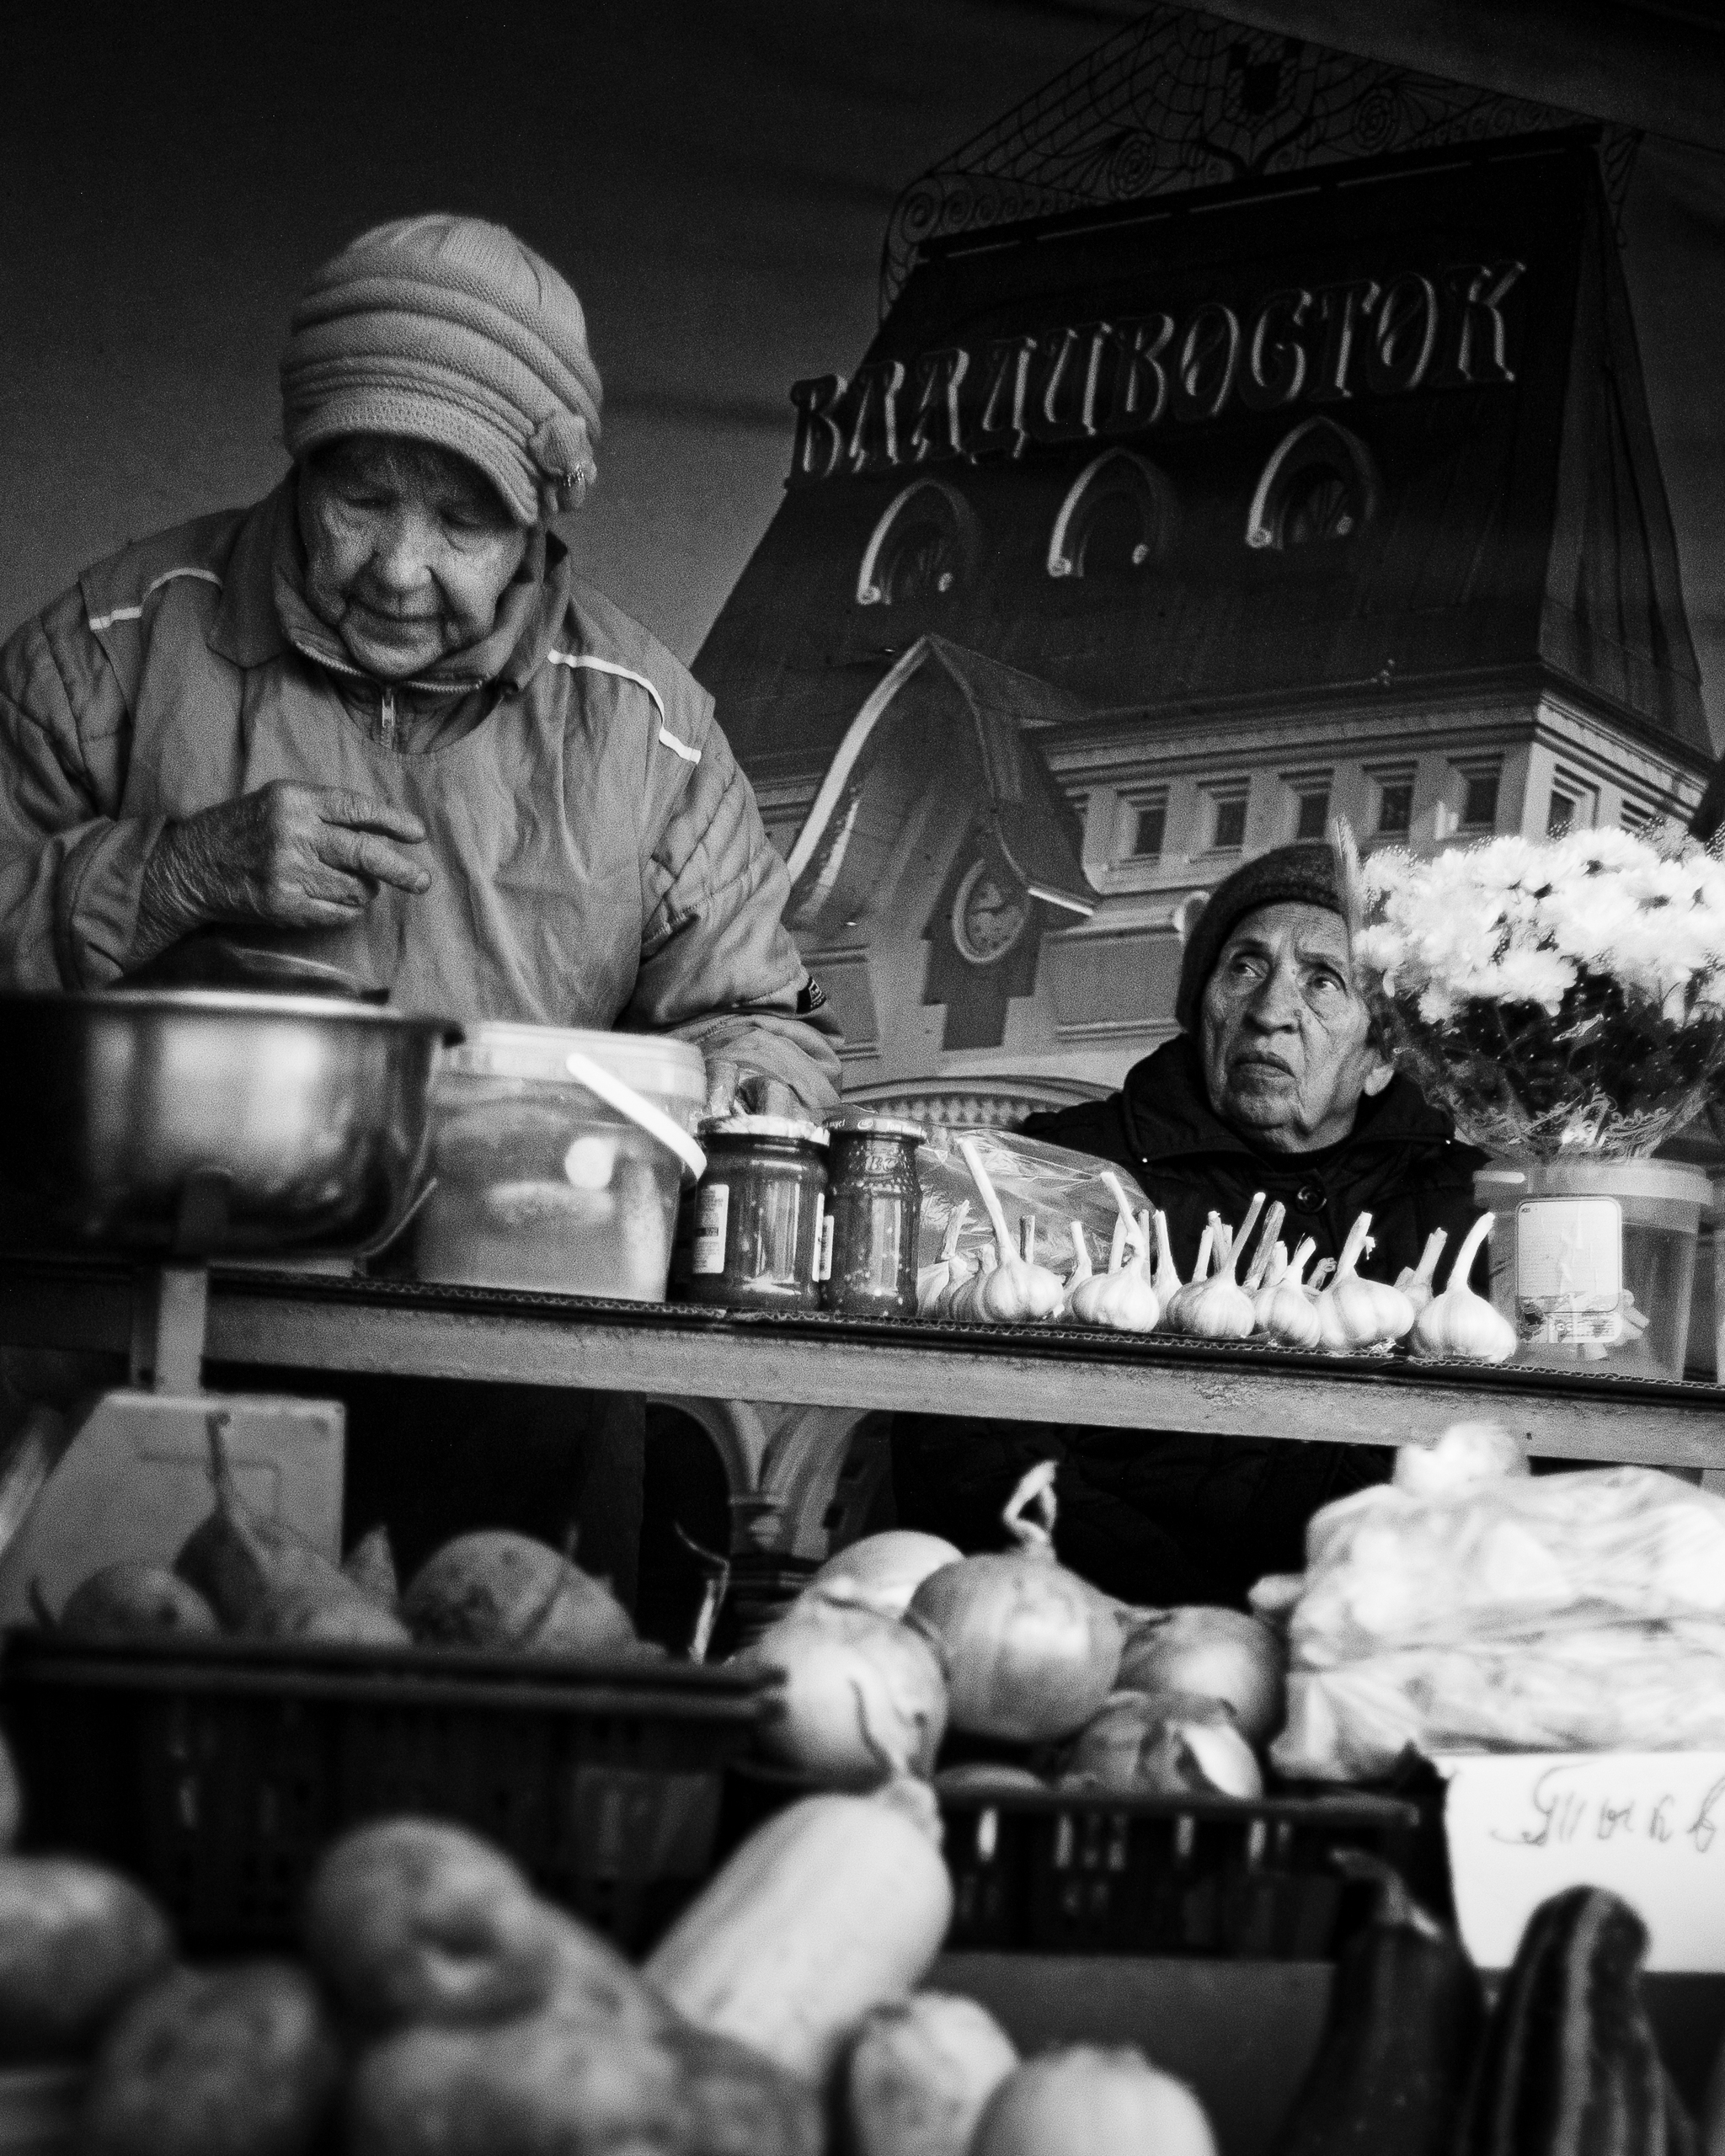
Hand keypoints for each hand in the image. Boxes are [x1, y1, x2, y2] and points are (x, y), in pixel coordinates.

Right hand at [136, 782, 429, 955]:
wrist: (191, 866)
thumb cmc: (243, 831)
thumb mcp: (279, 802)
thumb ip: (325, 811)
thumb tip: (384, 832)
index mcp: (294, 800)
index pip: (356, 808)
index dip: (392, 821)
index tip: (417, 834)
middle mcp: (293, 834)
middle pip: (364, 853)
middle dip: (401, 869)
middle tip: (423, 881)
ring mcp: (288, 872)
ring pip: (355, 888)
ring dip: (364, 890)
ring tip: (347, 884)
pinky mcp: (285, 905)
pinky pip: (338, 913)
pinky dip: (346, 910)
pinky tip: (333, 901)